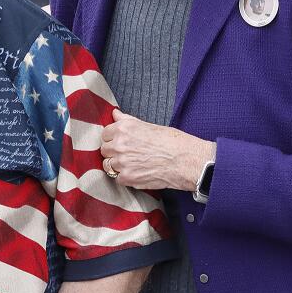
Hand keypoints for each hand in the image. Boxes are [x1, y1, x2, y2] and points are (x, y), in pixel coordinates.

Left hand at [100, 109, 214, 190]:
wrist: (186, 161)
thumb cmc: (173, 142)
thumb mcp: (149, 125)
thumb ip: (127, 120)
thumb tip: (115, 113)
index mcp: (124, 128)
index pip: (105, 134)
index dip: (113, 139)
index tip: (120, 142)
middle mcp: (120, 144)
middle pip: (105, 150)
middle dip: (113, 152)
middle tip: (128, 154)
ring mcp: (122, 162)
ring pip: (108, 165)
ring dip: (117, 165)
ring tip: (133, 164)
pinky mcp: (127, 178)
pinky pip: (117, 178)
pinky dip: (125, 177)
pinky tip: (138, 173)